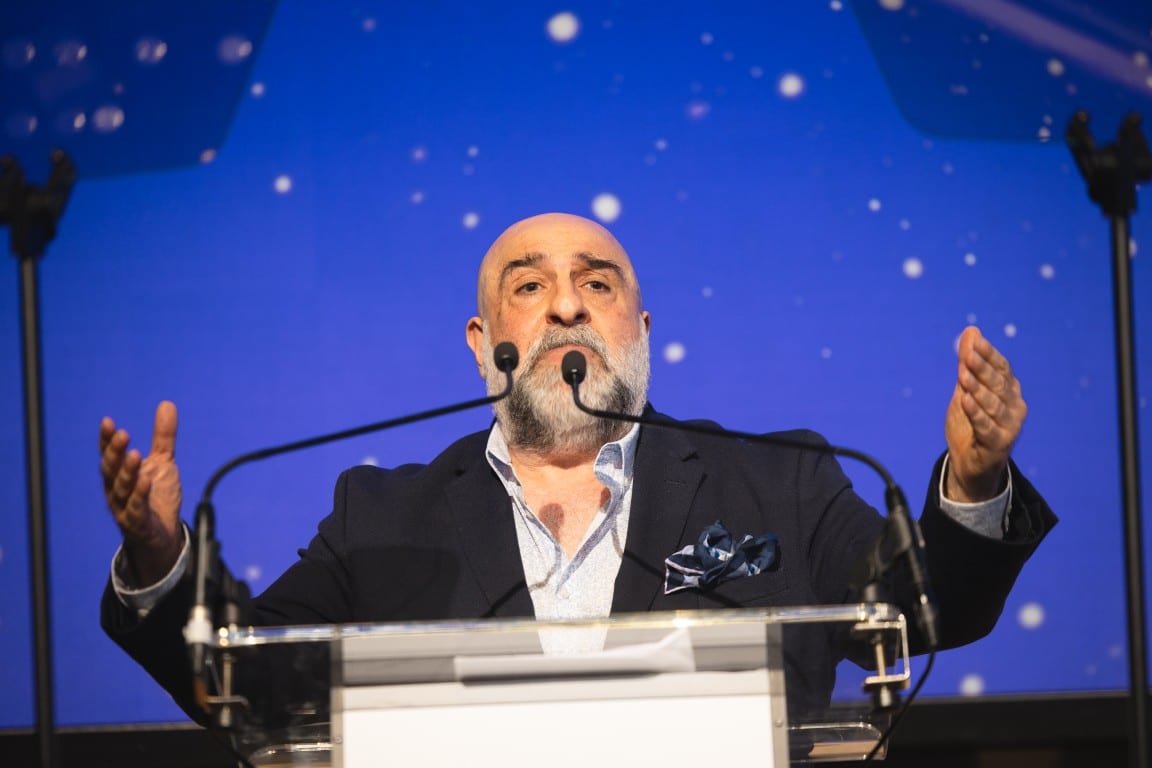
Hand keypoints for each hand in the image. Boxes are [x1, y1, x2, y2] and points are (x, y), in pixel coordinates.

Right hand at [99, 401, 183, 584]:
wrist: (162, 533)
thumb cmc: (157, 495)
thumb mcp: (163, 462)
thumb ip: (163, 436)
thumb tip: (167, 404)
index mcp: (119, 475)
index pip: (109, 455)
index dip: (106, 440)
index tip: (107, 422)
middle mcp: (116, 490)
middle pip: (110, 470)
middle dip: (114, 453)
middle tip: (122, 434)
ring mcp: (124, 507)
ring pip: (120, 489)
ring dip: (126, 472)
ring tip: (134, 454)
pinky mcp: (138, 523)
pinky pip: (136, 509)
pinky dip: (139, 496)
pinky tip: (145, 481)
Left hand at [944, 327, 1026, 501]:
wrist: (970, 463)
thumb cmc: (970, 423)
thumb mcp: (965, 389)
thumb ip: (967, 363)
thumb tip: (971, 331)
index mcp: (1009, 390)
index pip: (1001, 367)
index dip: (988, 354)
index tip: (974, 340)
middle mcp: (1014, 406)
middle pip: (998, 383)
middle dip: (982, 368)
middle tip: (967, 355)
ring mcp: (1010, 426)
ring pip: (992, 404)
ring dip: (977, 389)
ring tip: (963, 376)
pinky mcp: (999, 444)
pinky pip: (986, 426)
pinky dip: (976, 413)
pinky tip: (964, 401)